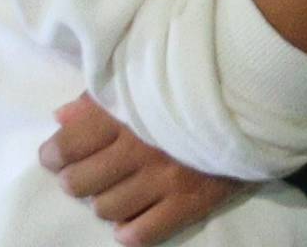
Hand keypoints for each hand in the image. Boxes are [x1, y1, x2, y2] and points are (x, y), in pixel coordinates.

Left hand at [40, 95, 241, 245]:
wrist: (253, 94)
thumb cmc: (190, 79)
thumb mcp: (141, 75)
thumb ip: (99, 96)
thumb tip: (60, 119)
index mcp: (124, 113)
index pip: (67, 147)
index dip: (53, 155)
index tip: (56, 155)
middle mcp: (138, 150)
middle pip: (80, 183)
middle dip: (75, 179)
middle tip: (86, 172)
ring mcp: (164, 180)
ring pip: (107, 209)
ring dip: (103, 202)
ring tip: (115, 190)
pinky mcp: (190, 202)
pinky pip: (144, 233)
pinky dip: (129, 231)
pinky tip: (130, 220)